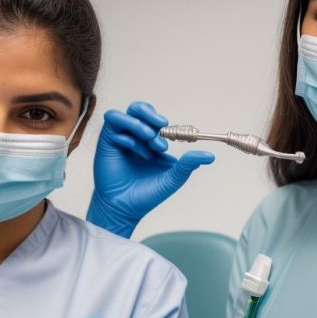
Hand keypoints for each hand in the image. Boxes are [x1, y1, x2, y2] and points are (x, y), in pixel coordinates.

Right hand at [87, 102, 214, 237]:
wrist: (126, 208)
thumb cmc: (147, 194)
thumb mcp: (173, 177)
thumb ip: (189, 164)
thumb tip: (210, 156)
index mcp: (149, 142)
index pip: (154, 119)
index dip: (162, 123)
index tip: (169, 136)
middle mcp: (133, 137)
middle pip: (137, 109)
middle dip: (149, 112)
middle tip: (161, 124)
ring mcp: (119, 139)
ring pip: (123, 114)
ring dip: (138, 121)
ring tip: (148, 136)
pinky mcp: (106, 142)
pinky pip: (112, 124)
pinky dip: (126, 132)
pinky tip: (133, 147)